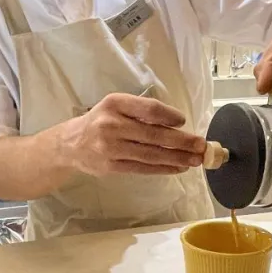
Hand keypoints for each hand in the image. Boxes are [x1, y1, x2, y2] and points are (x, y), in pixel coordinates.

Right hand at [62, 93, 206, 175]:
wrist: (70, 144)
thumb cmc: (100, 121)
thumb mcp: (115, 106)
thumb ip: (140, 111)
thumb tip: (176, 124)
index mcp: (115, 103)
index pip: (148, 109)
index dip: (169, 116)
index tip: (184, 122)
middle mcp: (112, 124)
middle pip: (154, 134)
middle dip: (181, 141)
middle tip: (200, 145)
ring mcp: (111, 147)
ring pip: (151, 154)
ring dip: (176, 158)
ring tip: (195, 159)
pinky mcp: (112, 167)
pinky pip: (143, 168)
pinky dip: (163, 169)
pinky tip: (177, 168)